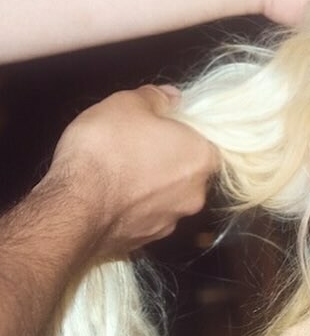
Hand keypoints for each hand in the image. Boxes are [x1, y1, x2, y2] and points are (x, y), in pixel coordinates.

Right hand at [48, 85, 217, 257]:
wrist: (78, 207)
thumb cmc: (107, 149)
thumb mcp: (126, 104)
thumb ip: (155, 98)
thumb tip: (171, 98)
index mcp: (201, 157)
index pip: (205, 141)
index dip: (182, 131)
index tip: (158, 126)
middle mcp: (196, 193)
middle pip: (188, 170)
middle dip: (167, 158)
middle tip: (135, 146)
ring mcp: (174, 219)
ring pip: (168, 195)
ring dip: (151, 183)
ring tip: (119, 172)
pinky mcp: (150, 238)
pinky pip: (147, 214)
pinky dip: (136, 205)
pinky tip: (113, 196)